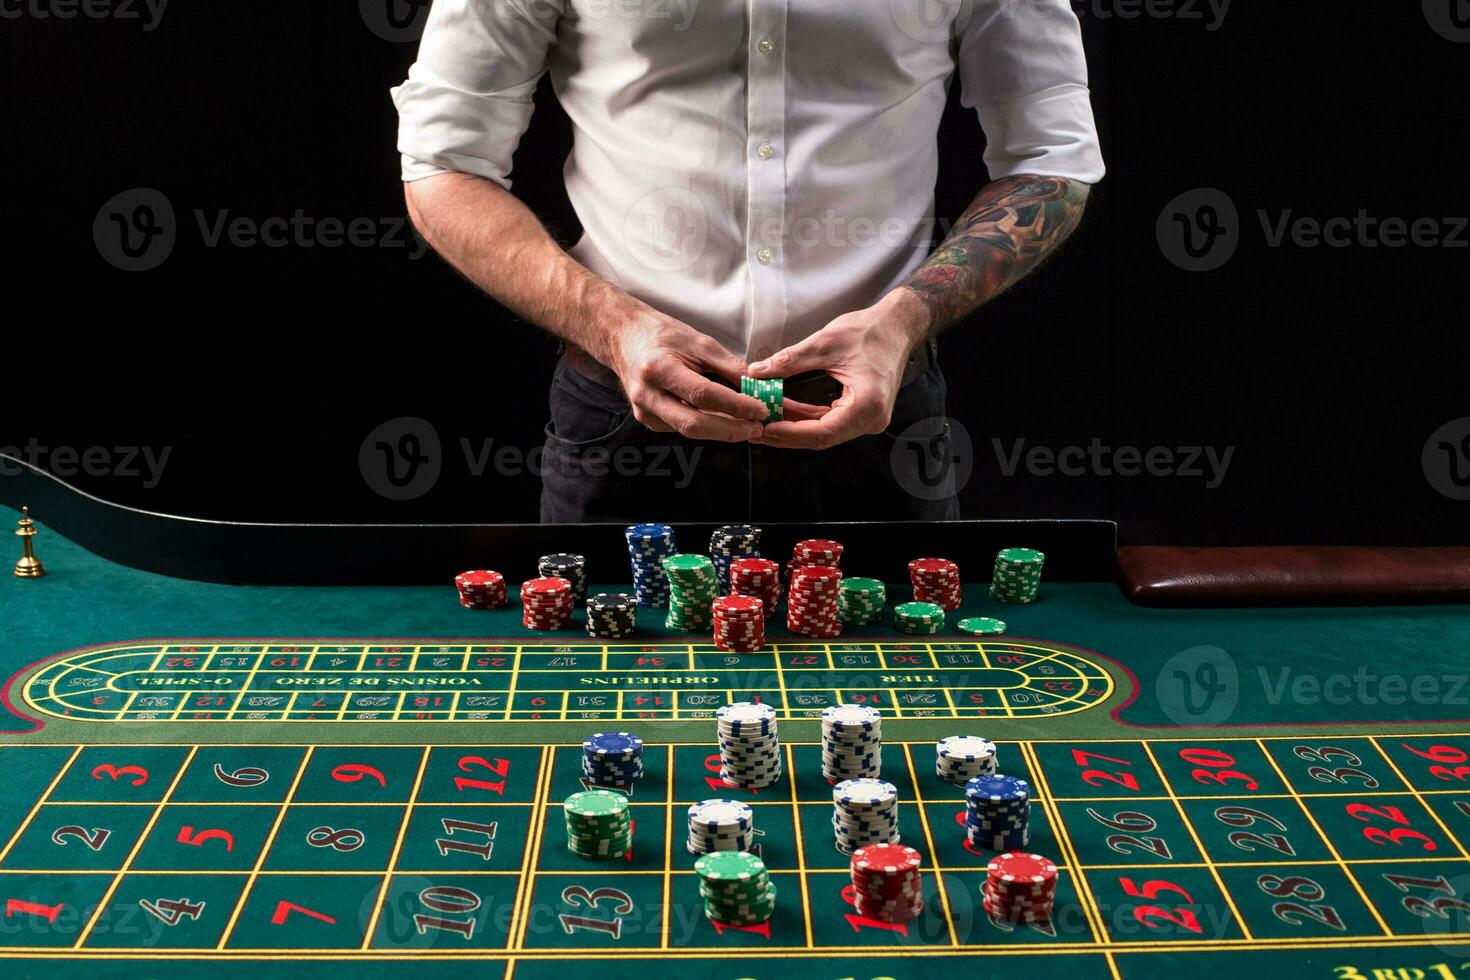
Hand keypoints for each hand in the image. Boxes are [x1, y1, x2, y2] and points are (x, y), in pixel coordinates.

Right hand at [606, 310, 768, 441]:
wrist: (624, 338)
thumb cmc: (661, 335)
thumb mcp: (699, 342)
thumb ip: (729, 366)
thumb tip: (758, 386)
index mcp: (660, 369)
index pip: (704, 395)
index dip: (735, 406)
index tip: (761, 409)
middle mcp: (648, 395)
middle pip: (694, 424)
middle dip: (730, 430)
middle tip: (757, 428)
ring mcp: (644, 411)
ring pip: (689, 431)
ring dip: (722, 431)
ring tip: (748, 427)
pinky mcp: (647, 420)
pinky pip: (682, 428)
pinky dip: (707, 427)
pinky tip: (725, 423)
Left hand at [747, 290, 930, 449]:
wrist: (897, 325)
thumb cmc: (870, 331)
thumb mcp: (825, 343)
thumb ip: (790, 361)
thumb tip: (758, 372)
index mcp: (867, 404)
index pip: (822, 432)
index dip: (790, 433)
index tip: (765, 429)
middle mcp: (871, 419)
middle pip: (822, 437)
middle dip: (788, 433)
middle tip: (758, 428)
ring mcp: (869, 419)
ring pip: (825, 432)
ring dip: (796, 427)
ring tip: (766, 420)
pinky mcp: (864, 413)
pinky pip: (832, 423)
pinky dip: (808, 419)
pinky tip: (786, 413)